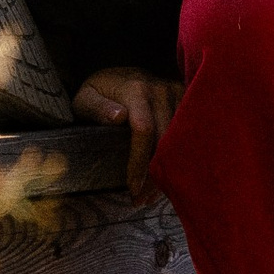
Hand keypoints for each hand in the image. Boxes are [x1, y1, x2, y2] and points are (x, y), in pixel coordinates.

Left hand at [73, 65, 179, 193]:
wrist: (120, 73)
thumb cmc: (98, 91)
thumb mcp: (85, 97)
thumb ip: (97, 107)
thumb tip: (119, 117)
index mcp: (135, 90)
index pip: (143, 130)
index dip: (140, 162)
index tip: (132, 187)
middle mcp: (160, 90)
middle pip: (165, 140)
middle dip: (154, 176)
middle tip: (140, 200)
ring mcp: (176, 94)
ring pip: (180, 140)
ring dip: (169, 172)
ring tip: (152, 196)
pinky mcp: (186, 100)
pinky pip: (188, 134)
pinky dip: (179, 159)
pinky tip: (167, 178)